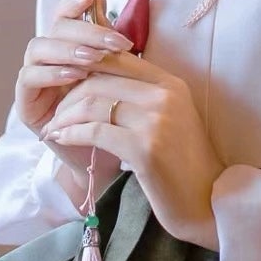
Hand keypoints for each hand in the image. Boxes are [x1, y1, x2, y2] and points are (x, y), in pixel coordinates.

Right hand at [16, 0, 131, 164]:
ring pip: (38, 48)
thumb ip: (106, 38)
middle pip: (54, 28)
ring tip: (94, 58)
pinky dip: (52, 73)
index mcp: (67, 46)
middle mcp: (46, 59)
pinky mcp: (25, 103)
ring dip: (68, 50)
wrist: (105, 156)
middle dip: (85, 30)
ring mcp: (33, 80)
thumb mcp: (115, 71)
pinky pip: (29, 78)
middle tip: (115, 41)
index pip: (63, 14)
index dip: (73, 1)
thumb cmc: (112, 111)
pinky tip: (75, 76)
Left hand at [43, 51, 222, 249]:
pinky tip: (61, 140)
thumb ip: (142, 97)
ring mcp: (157, 121)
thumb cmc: (183, 162)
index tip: (66, 87)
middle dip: (68, 96)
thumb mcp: (170, 118)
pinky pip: (95, 131)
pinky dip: (72, 134)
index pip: (118, 59)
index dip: (85, 68)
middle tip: (55, 115)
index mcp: (171, 84)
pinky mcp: (145, 148)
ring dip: (65, 117)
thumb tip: (97, 80)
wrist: (207, 200)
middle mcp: (166, 96)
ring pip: (93, 104)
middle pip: (100, 79)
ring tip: (53, 130)